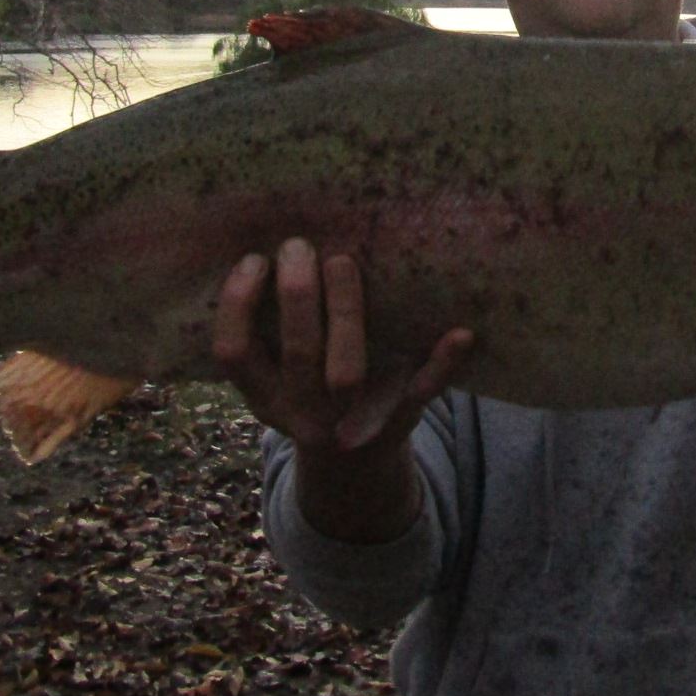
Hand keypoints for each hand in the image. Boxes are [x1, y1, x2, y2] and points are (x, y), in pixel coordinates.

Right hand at [211, 236, 473, 453]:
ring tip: (343, 261)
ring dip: (345, 312)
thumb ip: (265, 324)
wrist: (352, 460)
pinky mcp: (400, 420)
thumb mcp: (274, 367)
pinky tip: (461, 332)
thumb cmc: (307, 383)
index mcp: (261, 395)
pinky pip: (421, 393)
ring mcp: (350, 420)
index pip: (233, 353)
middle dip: (297, 293)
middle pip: (297, 352)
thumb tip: (259, 236)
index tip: (255, 258)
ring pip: (346, 372)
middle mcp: (300, 412)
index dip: (237, 304)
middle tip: (300, 245)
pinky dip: (443, 364)